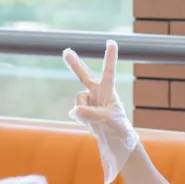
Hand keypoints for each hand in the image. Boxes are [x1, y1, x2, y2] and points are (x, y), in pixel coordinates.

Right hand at [63, 40, 139, 183]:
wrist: (116, 142)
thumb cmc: (118, 129)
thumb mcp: (107, 121)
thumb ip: (91, 114)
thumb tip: (76, 110)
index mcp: (109, 91)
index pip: (109, 71)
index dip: (110, 57)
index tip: (112, 41)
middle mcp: (99, 93)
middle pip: (85, 76)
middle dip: (74, 65)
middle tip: (66, 51)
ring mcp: (91, 101)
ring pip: (78, 99)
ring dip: (83, 110)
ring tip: (95, 119)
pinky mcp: (85, 110)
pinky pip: (76, 110)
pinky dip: (80, 116)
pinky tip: (89, 122)